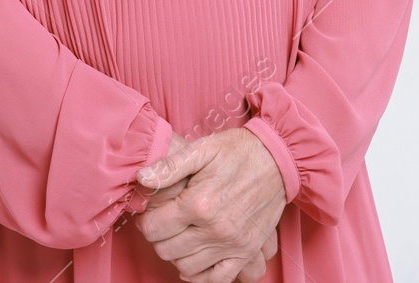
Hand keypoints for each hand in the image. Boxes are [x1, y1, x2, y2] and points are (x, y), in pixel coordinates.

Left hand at [135, 127, 286, 282]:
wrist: (278, 159)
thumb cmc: (238, 151)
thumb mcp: (202, 149)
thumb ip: (169, 166)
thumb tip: (141, 179)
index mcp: (199, 203)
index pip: (153, 228)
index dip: (145, 220)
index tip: (149, 212)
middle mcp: (214, 229)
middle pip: (166, 249)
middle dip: (158, 236)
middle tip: (163, 222)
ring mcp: (232, 244)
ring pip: (186, 266)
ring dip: (176, 253)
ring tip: (179, 234)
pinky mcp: (246, 251)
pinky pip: (217, 278)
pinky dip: (200, 274)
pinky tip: (194, 259)